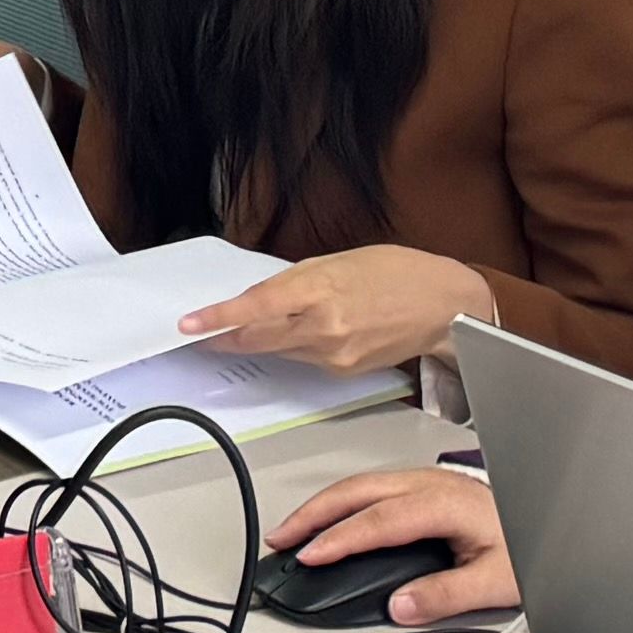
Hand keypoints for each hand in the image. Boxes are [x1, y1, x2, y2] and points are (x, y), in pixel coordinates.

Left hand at [179, 246, 499, 376]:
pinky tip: (293, 333)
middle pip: (258, 338)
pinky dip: (290, 346)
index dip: (219, 319)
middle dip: (224, 337)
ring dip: (254, 341)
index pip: (257, 308)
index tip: (188, 325)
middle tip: (197, 333)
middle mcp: (325, 327)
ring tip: (232, 330)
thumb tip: (260, 297)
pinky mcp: (343, 371)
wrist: (444, 308)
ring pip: (277, 350)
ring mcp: (334, 354)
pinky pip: (303, 359)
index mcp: (321, 290)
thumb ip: (295, 281)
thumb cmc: (397, 273)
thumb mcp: (338, 260)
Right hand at [265, 462, 515, 628]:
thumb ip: (447, 594)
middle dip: (312, 513)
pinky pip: (369, 488)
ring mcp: (423, 481)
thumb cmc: (525, 545)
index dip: (340, 538)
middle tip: (279, 539)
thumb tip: (399, 606)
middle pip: (357, 491)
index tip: (309, 556)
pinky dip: (339, 503)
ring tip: (292, 531)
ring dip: (322, 506)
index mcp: (444, 504)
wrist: (546, 521)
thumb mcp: (497, 580)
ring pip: (360, 485)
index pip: (379, 520)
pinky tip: (329, 519)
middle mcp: (429, 484)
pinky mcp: (421, 487)